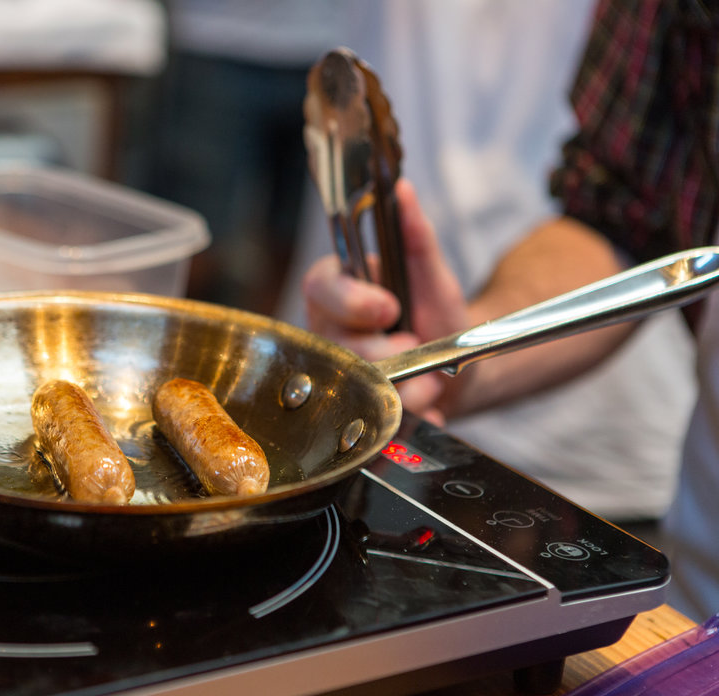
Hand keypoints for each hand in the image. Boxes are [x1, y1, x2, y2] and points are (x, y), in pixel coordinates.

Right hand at [301, 180, 466, 423]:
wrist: (459, 365)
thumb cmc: (436, 314)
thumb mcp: (432, 274)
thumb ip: (415, 236)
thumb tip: (402, 190)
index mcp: (336, 291)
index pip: (320, 288)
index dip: (351, 300)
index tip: (389, 306)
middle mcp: (327, 332)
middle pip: (340, 345)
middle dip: (389, 351)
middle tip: (418, 344)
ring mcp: (337, 375)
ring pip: (358, 387)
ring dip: (408, 387)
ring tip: (433, 378)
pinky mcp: (355, 413)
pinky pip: (375, 421)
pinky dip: (411, 414)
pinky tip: (428, 406)